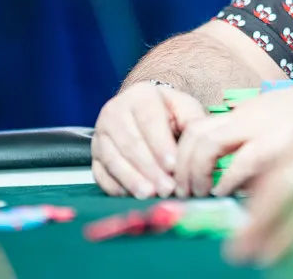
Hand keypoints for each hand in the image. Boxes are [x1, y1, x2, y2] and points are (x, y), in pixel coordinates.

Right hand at [91, 82, 205, 198]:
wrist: (145, 112)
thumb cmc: (170, 112)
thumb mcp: (185, 108)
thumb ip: (193, 122)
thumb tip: (198, 142)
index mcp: (140, 95)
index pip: (149, 121)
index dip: (160, 145)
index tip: (173, 166)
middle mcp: (114, 111)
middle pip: (130, 143)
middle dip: (149, 169)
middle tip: (166, 188)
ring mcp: (100, 134)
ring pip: (113, 159)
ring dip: (132, 180)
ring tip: (149, 195)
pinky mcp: (94, 154)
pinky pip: (100, 173)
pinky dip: (115, 186)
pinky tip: (131, 196)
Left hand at [173, 81, 292, 198]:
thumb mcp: (274, 121)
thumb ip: (251, 137)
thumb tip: (227, 173)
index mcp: (246, 114)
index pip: (198, 129)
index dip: (182, 156)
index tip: (183, 177)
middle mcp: (248, 117)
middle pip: (196, 135)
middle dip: (183, 166)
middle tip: (186, 191)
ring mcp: (262, 127)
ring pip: (208, 143)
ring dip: (197, 172)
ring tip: (202, 193)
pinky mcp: (281, 143)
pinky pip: (243, 161)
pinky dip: (228, 179)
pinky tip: (227, 191)